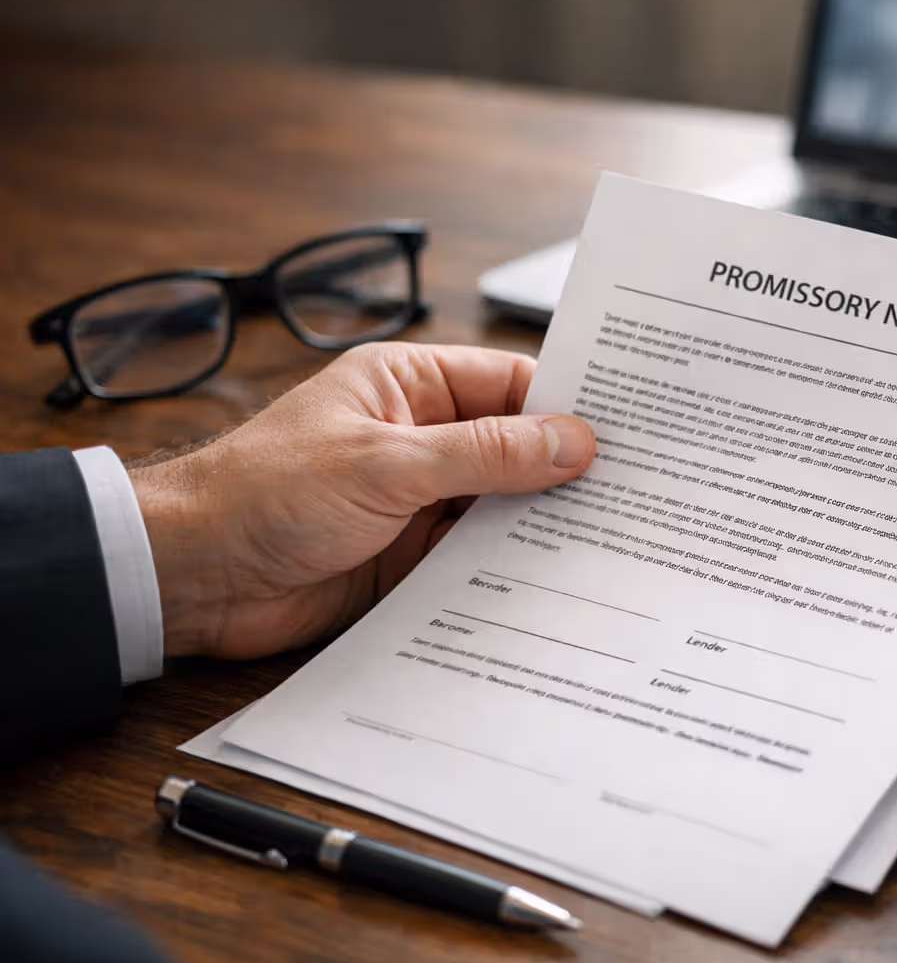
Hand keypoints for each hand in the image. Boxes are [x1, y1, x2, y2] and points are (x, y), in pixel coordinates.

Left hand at [130, 342, 594, 660]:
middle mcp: (420, 439)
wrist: (194, 577)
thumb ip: (486, 455)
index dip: (568, 404)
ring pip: (502, 506)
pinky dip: (512, 567)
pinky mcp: (411, 556)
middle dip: (565, 469)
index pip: (510, 383)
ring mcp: (418, 500)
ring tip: (611, 537)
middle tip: (636, 489)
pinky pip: (478, 557)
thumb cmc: (264, 493)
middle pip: (515, 447)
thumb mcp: (388, 463)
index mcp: (409, 386)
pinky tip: (556, 579)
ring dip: (542, 523)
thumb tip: (571, 441)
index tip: (628, 428)